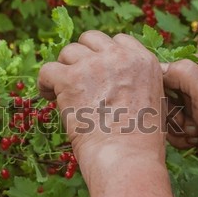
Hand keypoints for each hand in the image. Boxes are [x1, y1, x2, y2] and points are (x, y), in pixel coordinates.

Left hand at [38, 31, 165, 177]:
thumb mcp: (153, 104)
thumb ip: (136, 84)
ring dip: (64, 69)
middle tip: (77, 79)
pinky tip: (48, 95)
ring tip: (60, 91)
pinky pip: (48, 70)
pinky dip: (44, 82)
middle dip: (82, 57)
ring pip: (68, 52)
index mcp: (144, 61)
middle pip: (90, 39)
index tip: (96, 72)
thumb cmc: (140, 144)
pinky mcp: (70, 79)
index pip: (118, 41)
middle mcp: (119, 57)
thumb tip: (116, 84)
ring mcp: (94, 65)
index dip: (103, 55)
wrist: (126, 157)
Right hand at [162, 59, 197, 171]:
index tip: (173, 103)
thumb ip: (184, 74)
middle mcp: (189, 88)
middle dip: (171, 115)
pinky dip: (179, 139)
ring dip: (176, 129)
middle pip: (159, 99)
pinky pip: (168, 132)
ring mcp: (187, 107)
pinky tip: (196, 139)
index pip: (161, 74)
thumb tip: (158, 69)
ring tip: (197, 131)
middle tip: (188, 120)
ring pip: (162, 118)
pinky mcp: (185, 125)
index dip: (161, 91)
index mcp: (195, 72)